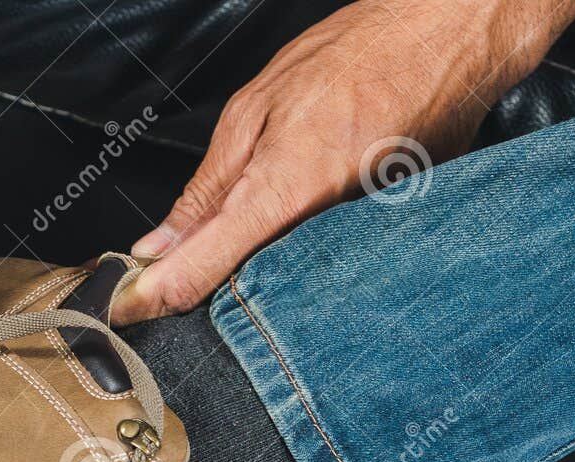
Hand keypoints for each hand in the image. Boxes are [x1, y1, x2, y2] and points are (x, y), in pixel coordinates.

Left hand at [112, 0, 574, 323]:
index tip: (121, 309)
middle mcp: (320, 232)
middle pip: (237, 292)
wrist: (453, 40)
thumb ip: (206, 190)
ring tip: (231, 251)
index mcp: (281, 193)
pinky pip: (320, 271)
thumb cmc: (358, 58)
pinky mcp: (381, 247)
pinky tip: (285, 241)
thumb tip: (158, 246)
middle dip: (196, 289)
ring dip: (245, 277)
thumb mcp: (254, 110)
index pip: (197, 274)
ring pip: (280, 287)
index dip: (150, 299)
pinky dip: (291, 262)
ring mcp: (356, 245)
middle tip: (162, 277)